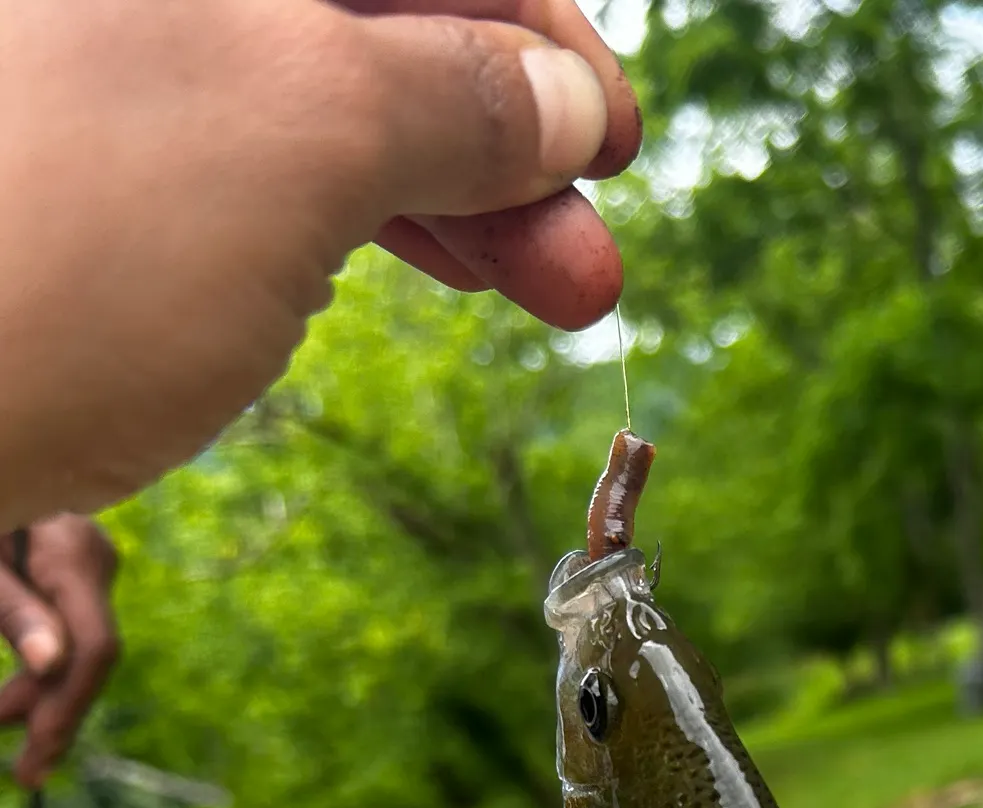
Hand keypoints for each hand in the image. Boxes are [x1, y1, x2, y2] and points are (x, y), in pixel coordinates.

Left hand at [0, 0, 641, 527]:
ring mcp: (118, 61)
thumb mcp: (296, 137)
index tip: (611, 138)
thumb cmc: (50, 248)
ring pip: (335, 95)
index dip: (533, 26)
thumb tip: (560, 104)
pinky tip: (440, 267)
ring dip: (461, 195)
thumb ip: (449, 96)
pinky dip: (371, 216)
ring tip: (554, 290)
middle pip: (378, 17)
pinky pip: (272, 155)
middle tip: (591, 255)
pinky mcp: (104, 153)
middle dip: (508, 135)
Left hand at [0, 518, 119, 788]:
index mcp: (73, 552)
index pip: (94, 649)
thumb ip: (10, 608)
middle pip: (87, 654)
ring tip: (5, 724)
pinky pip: (64, 625)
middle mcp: (92, 557)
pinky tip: (19, 694)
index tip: (34, 763)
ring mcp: (85, 559)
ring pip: (75, 644)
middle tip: (20, 770)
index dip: (67, 710)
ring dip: (38, 691)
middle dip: (49, 711)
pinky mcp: (67, 565)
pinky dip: (37, 661)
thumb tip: (50, 665)